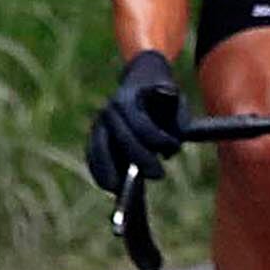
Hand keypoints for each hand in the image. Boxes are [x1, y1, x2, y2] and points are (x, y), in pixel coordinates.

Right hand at [85, 49, 181, 194]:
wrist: (141, 79)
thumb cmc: (163, 95)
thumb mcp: (176, 99)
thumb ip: (176, 118)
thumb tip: (171, 144)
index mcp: (128, 99)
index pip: (141, 125)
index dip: (159, 139)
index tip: (174, 148)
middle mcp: (109, 111)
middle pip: (122, 140)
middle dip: (141, 160)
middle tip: (159, 175)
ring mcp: (99, 123)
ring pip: (99, 150)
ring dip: (109, 172)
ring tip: (121, 191)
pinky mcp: (95, 135)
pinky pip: (93, 155)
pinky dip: (100, 171)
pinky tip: (109, 186)